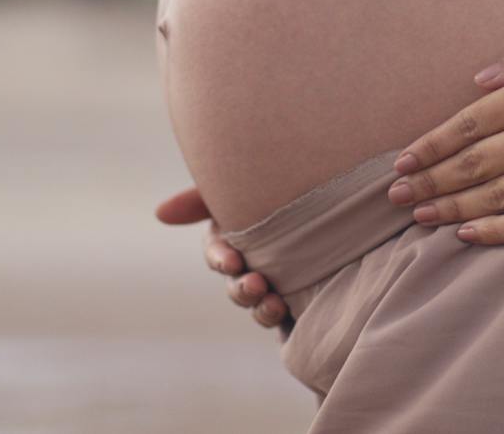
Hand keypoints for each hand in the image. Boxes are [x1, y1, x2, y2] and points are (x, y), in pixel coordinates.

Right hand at [155, 185, 292, 329]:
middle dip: (241, 289)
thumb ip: (202, 198)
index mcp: (237, 236)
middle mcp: (253, 263)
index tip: (231, 260)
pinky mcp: (303, 301)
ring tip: (274, 302)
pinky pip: (289, 319)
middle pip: (236, 286)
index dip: (220, 258)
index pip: (218, 253)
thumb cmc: (285, 184)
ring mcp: (277, 284)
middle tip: (255, 284)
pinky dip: (284, 318)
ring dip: (260, 308)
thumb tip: (159, 213)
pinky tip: (292, 312)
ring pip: (259, 306)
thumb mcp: (246, 184)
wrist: (344, 196)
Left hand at [385, 15, 503, 244]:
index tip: (404, 160)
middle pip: (471, 163)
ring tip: (419, 217)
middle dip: (428, 181)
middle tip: (395, 196)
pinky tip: (468, 235)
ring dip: (451, 208)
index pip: (468, 123)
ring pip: (494, 195)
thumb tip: (476, 80)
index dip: (431, 145)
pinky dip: (496, 230)